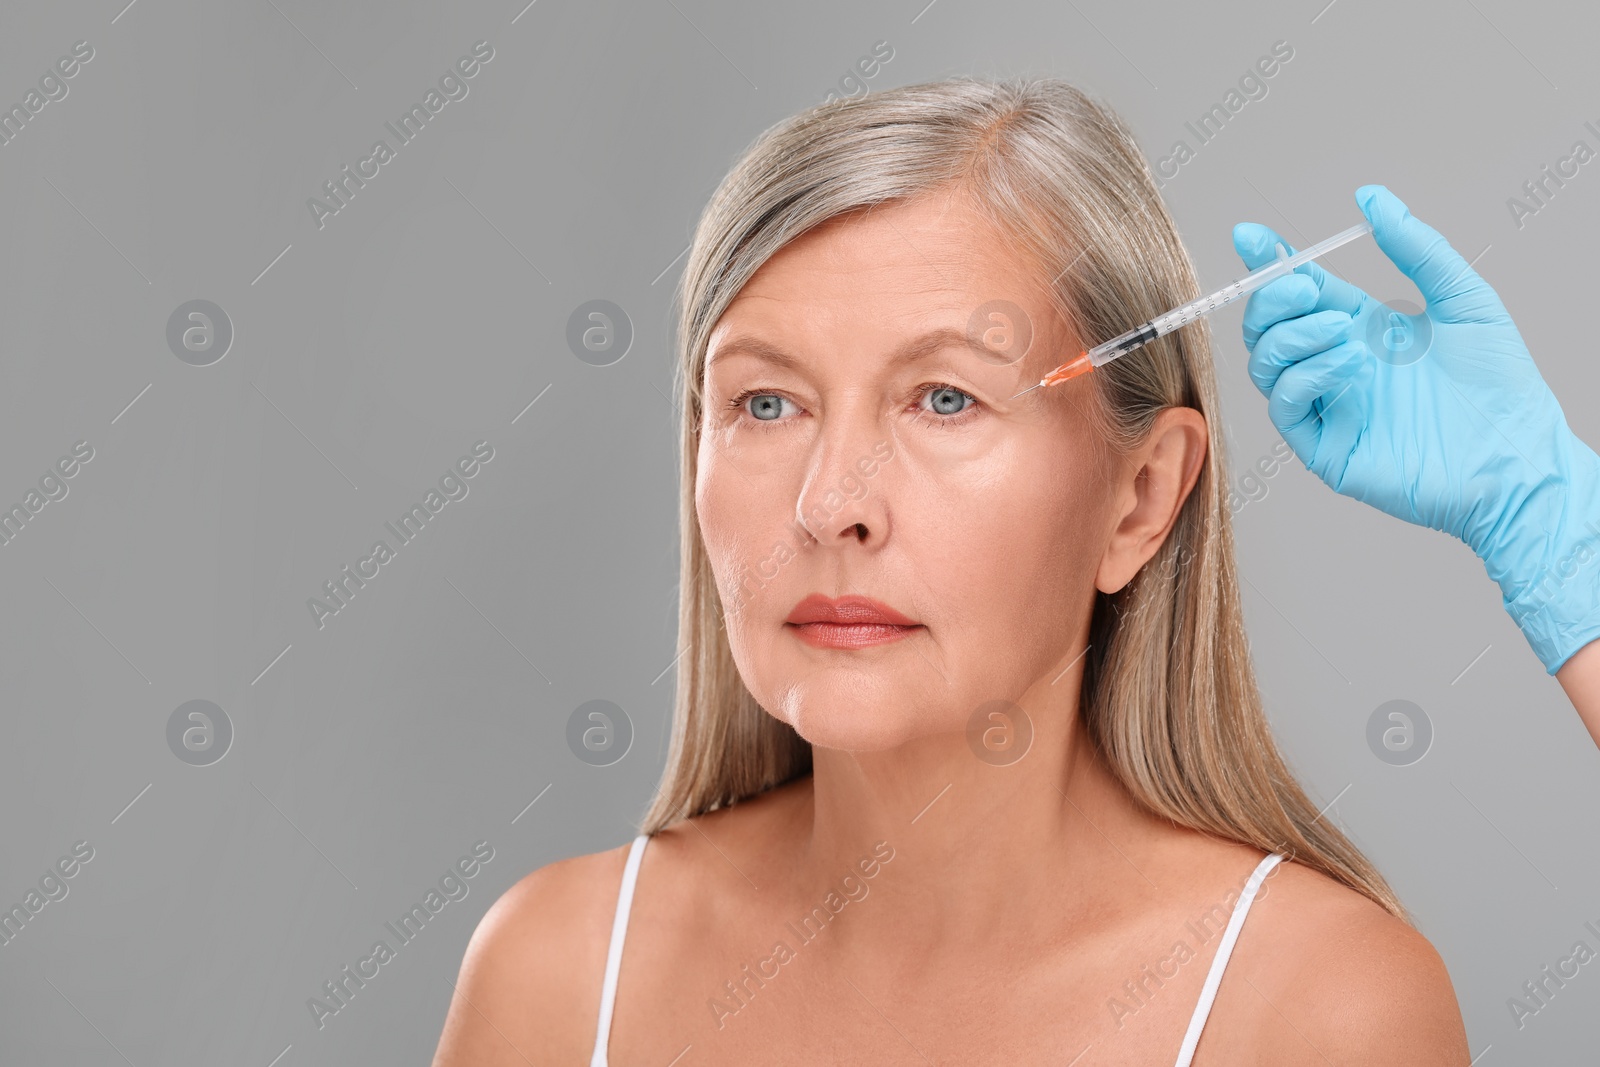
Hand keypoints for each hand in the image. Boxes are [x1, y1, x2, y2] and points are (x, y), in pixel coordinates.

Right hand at [1232, 184, 1599, 673]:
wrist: (1514, 458)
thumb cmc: (1500, 385)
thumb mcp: (1463, 297)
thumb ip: (1416, 247)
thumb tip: (1373, 197)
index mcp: (1361, 328)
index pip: (1298, 290)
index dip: (1270, 262)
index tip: (1252, 235)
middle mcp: (1335, 364)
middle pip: (1268, 326)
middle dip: (1273, 299)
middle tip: (1305, 290)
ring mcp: (1327, 405)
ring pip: (1266, 362)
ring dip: (1293, 337)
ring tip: (1343, 333)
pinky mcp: (1323, 445)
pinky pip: (1284, 404)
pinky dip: (1305, 375)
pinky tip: (1348, 365)